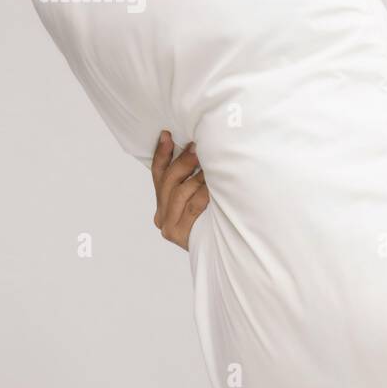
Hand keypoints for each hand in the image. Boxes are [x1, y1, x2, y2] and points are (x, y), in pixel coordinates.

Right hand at [150, 130, 208, 250]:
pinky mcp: (177, 233)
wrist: (228, 253)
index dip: (162, 153)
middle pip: (168, 180)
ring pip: (179, 191)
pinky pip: (192, 205)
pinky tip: (214, 189)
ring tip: (211, 170)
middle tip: (197, 148)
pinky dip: (204, 194)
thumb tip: (198, 149)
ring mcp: (168, 225)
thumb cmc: (219, 221)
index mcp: (164, 204)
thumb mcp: (204, 195)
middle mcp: (162, 215)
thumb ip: (195, 179)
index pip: (159, 174)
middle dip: (183, 162)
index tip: (167, 135)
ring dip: (197, 178)